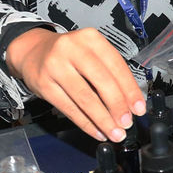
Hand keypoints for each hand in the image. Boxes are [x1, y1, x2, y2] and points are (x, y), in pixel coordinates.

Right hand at [6, 28, 145, 141]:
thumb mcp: (91, 52)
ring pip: (85, 98)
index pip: (116, 66)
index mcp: (91, 38)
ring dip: (103, 119)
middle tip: (127, 123)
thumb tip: (131, 103)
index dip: (129, 90)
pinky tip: (97, 131)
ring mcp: (55, 66)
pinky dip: (85, 123)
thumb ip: (110, 72)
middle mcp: (72, 49)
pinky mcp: (43, 84)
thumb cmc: (70, 55)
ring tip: (115, 133)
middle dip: (117, 106)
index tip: (139, 108)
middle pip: (101, 81)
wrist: (33, 51)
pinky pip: (69, 108)